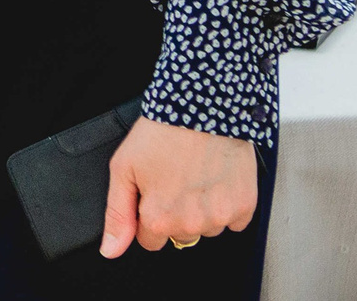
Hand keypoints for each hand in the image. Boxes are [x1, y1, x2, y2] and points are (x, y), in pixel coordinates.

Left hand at [100, 118, 256, 257]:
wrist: (203, 106)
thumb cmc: (163, 131)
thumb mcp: (124, 167)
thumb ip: (118, 214)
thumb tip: (111, 250)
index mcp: (159, 218)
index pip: (150, 240)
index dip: (150, 214)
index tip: (155, 192)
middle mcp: (191, 224)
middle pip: (180, 235)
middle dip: (175, 213)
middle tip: (176, 178)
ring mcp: (219, 216)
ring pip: (207, 228)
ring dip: (203, 210)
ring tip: (197, 174)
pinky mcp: (245, 206)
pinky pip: (235, 221)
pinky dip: (228, 204)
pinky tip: (217, 179)